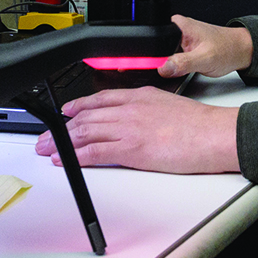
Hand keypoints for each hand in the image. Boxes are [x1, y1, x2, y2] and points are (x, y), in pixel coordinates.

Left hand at [33, 87, 238, 173]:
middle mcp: (129, 109)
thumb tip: (135, 120)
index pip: (99, 99)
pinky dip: (75, 156)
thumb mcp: (167, 104)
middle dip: (61, 128)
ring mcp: (128, 129)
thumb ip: (147, 108)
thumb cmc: (198, 125)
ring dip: (62, 142)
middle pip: (86, 117)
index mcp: (139, 97)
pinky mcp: (131, 149)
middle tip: (45, 136)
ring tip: (47, 149)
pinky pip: (96, 152)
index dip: (77, 106)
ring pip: (85, 133)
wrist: (212, 134)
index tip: (65, 112)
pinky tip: (65, 160)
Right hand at [159, 14, 252, 78]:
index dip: (153, 55)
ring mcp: (181, 39)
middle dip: (163, 62)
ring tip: (187, 66)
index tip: (157, 67)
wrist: (240, 52)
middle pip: (157, 49)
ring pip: (164, 55)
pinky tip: (187, 67)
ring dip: (171, 65)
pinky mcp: (184, 48)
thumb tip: (163, 67)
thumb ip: (182, 63)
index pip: (155, 39)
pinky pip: (172, 59)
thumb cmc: (227, 49)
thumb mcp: (204, 58)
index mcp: (179, 25)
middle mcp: (178, 29)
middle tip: (178, 68)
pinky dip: (176, 66)